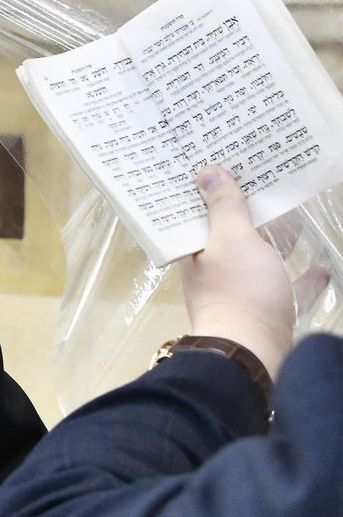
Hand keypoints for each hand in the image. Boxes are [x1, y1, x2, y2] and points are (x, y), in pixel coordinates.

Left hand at [181, 166, 294, 378]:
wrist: (252, 353)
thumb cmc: (239, 289)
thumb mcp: (233, 238)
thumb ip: (224, 206)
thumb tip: (207, 171)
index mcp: (195, 250)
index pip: (196, 211)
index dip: (207, 188)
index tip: (223, 163)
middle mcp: (213, 270)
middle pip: (230, 232)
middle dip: (248, 210)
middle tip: (266, 180)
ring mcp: (240, 292)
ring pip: (259, 258)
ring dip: (276, 239)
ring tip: (295, 213)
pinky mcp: (266, 312)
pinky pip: (286, 287)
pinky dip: (302, 276)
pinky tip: (321, 265)